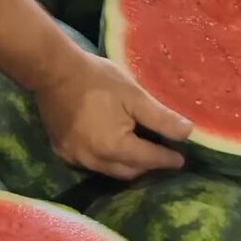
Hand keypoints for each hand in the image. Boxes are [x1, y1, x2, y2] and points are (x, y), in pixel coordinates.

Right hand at [34, 52, 192, 181]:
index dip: (167, 159)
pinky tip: (111, 147)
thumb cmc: (97, 79)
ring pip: (109, 170)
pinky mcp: (61, 150)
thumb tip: (188, 133)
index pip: (149, 160)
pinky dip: (105, 159)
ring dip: (126, 164)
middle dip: (147, 165)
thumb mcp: (133, 95)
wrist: (53, 70)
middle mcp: (94, 161)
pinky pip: (90, 163)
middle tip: (161, 154)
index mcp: (115, 147)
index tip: (180, 159)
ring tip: (139, 152)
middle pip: (129, 171)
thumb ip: (160, 117)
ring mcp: (74, 158)